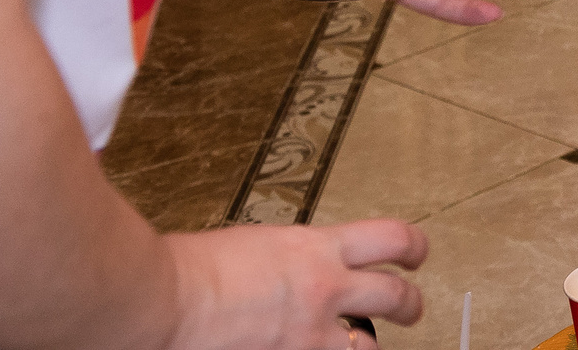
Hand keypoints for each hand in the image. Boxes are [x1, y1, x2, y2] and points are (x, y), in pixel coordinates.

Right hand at [163, 219, 424, 349]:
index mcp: (314, 249)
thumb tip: (286, 271)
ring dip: (364, 347)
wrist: (161, 302)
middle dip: (410, 305)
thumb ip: (284, 261)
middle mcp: (323, 289)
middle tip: (411, 309)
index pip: (390, 238)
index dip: (413, 247)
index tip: (415, 254)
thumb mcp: (251, 245)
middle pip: (396, 296)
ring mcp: (309, 336)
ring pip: (366, 346)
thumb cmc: (187, 270)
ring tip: (363, 347)